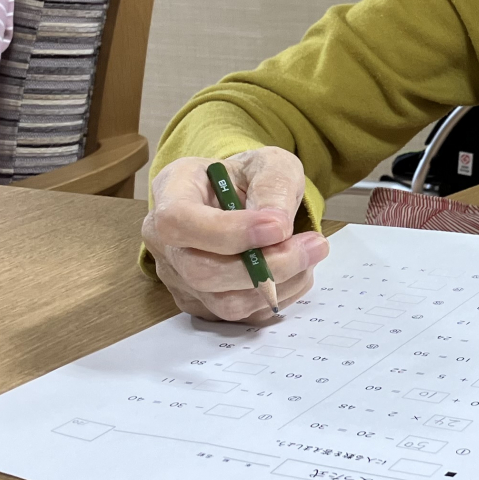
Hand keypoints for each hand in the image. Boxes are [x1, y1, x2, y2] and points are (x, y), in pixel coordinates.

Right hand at [141, 149, 329, 323]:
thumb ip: (274, 185)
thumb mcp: (269, 163)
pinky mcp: (203, 305)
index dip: (228, 232)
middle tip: (313, 245)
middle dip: (266, 266)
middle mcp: (165, 242)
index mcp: (171, 193)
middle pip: (201, 272)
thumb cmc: (249, 178)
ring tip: (309, 255)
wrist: (245, 200)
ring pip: (224, 303)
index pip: (179, 221)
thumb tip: (278, 226)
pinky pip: (242, 316)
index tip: (278, 227)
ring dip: (279, 285)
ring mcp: (180, 279)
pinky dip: (278, 297)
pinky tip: (296, 271)